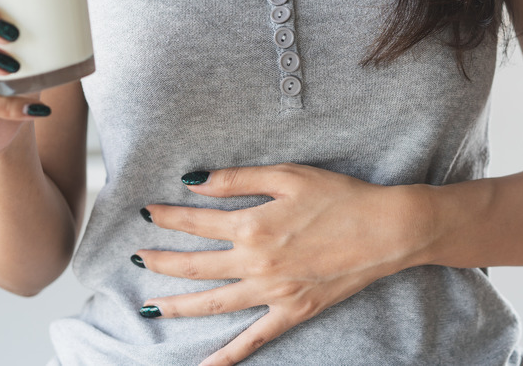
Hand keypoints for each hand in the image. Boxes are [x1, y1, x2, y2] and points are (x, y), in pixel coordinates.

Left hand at [134, 163, 435, 365]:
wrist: (386, 230)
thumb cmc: (339, 196)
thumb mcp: (286, 175)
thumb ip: (236, 179)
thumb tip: (194, 182)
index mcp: (252, 225)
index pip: (195, 222)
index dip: (167, 217)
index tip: (146, 214)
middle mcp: (256, 262)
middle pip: (195, 265)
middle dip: (161, 262)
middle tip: (136, 259)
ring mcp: (273, 292)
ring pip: (213, 303)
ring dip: (177, 305)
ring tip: (149, 307)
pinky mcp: (292, 312)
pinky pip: (254, 339)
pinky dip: (228, 356)